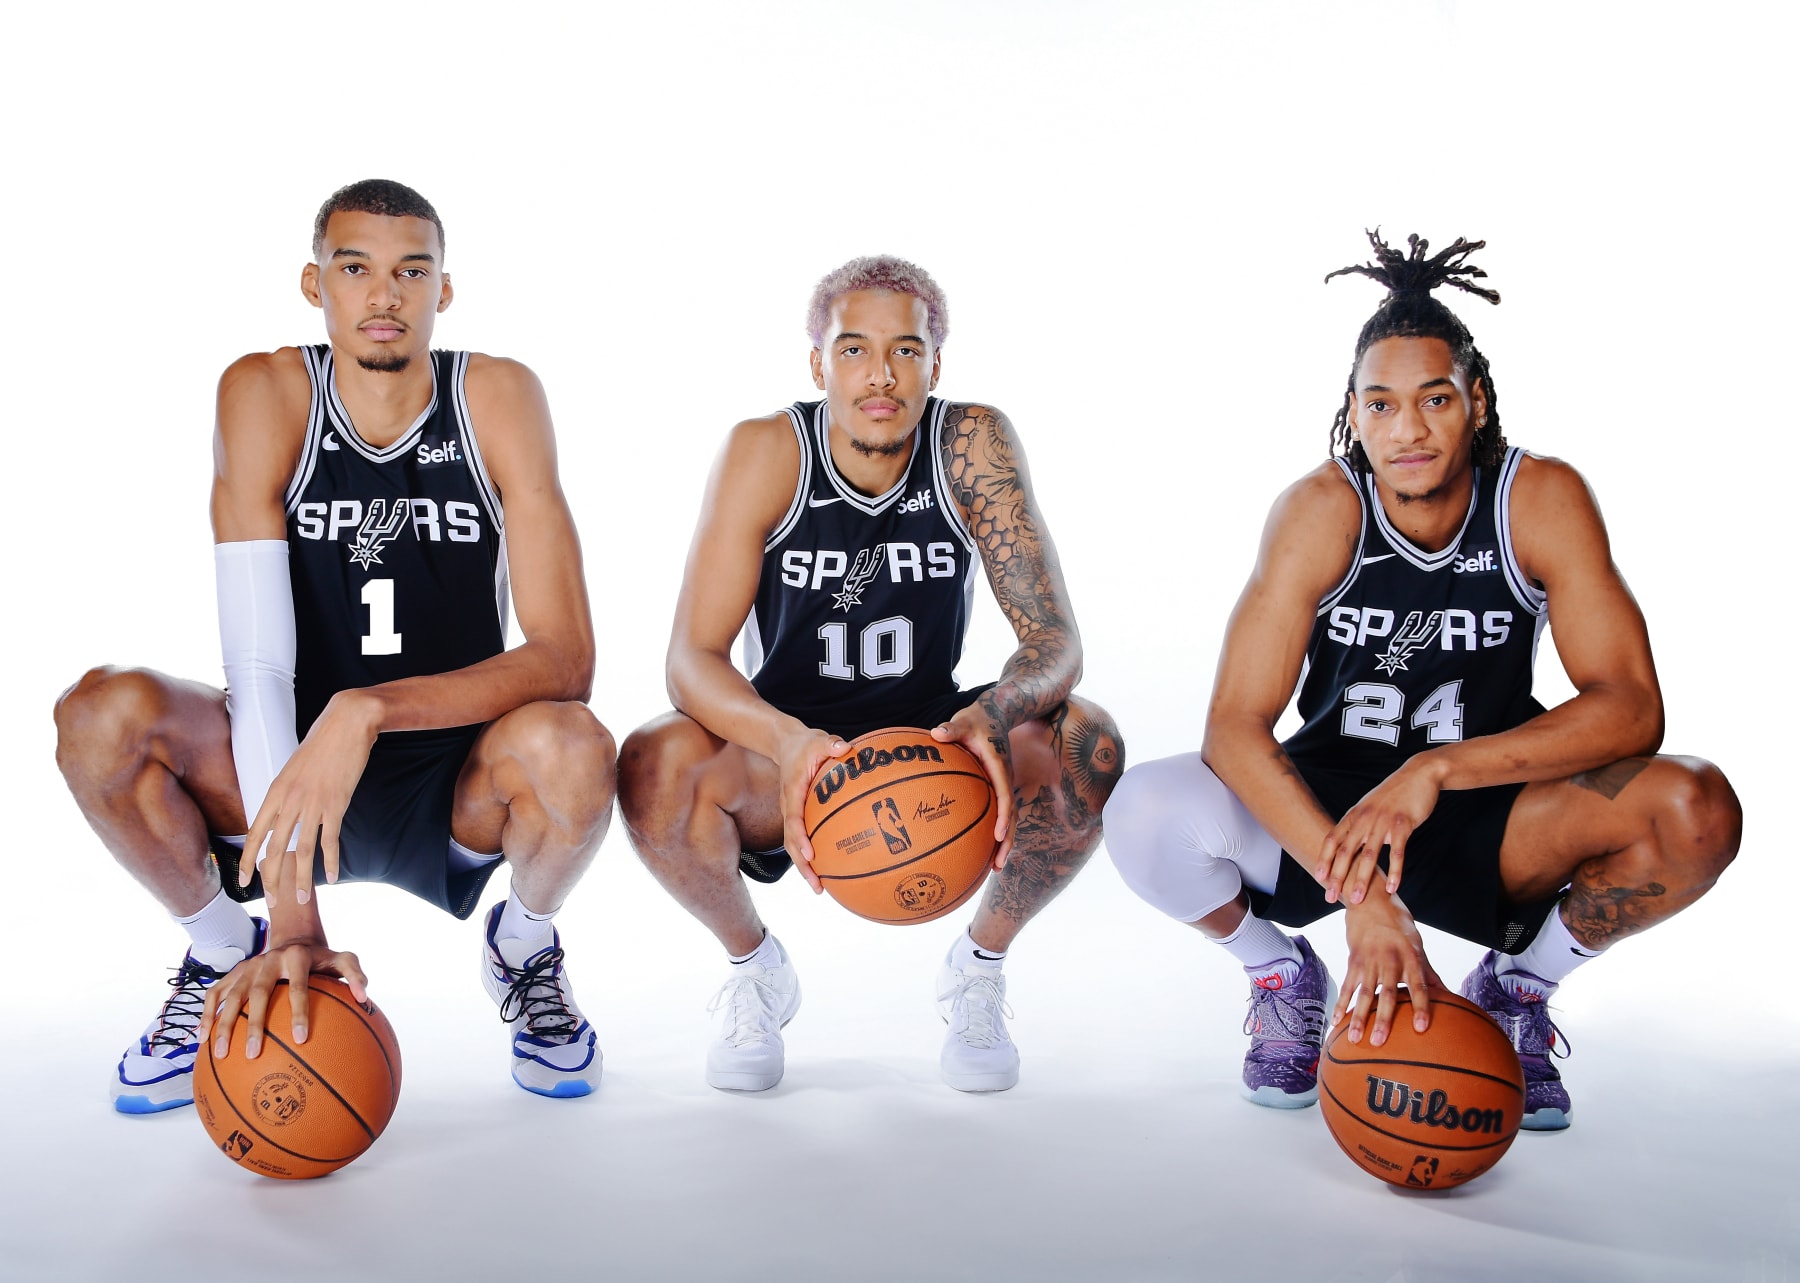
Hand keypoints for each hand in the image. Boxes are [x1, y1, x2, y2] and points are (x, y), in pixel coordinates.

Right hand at [198, 940, 366, 1059]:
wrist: (294, 937)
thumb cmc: (321, 958)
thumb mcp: (342, 959)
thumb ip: (354, 974)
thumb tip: (364, 998)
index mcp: (296, 957)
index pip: (298, 987)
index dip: (299, 1012)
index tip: (301, 1039)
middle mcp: (268, 960)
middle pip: (257, 993)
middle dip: (255, 1024)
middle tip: (253, 1054)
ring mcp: (247, 966)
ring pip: (231, 995)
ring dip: (224, 1024)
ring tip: (220, 1053)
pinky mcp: (234, 972)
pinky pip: (215, 993)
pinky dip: (206, 1014)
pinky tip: (201, 1039)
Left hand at [240, 690, 379, 905]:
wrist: (347, 723)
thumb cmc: (322, 742)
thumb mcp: (295, 767)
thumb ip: (287, 792)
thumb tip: (285, 811)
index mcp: (276, 791)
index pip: (255, 834)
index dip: (248, 860)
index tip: (245, 880)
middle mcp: (290, 800)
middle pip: (275, 849)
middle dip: (272, 879)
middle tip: (273, 900)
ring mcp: (313, 804)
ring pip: (302, 851)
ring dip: (301, 878)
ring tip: (302, 898)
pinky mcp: (336, 804)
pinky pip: (330, 840)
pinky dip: (331, 861)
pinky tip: (332, 877)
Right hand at [777, 726, 850, 893]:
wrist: (786, 745)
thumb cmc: (806, 745)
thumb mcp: (818, 740)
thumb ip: (830, 743)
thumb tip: (845, 747)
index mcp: (793, 791)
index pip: (794, 818)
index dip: (800, 837)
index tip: (811, 854)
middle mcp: (789, 807)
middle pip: (790, 842)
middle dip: (802, 865)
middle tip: (817, 885)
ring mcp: (791, 814)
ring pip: (793, 846)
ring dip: (804, 867)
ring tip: (820, 888)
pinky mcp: (797, 816)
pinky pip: (801, 839)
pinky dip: (810, 857)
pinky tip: (826, 869)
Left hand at [931, 702, 1014, 869]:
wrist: (996, 714)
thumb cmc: (977, 719)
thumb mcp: (964, 720)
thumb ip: (952, 728)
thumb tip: (937, 733)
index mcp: (999, 767)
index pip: (1004, 795)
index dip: (1003, 816)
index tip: (998, 835)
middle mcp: (1005, 780)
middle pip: (1011, 817)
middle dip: (1006, 842)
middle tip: (997, 865)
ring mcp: (1003, 785)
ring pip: (1008, 819)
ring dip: (1003, 843)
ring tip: (994, 867)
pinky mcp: (997, 788)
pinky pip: (998, 813)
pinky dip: (995, 832)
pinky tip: (982, 847)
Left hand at [1315, 755, 1444, 905]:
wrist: (1418, 775)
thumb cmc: (1393, 796)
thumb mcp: (1370, 808)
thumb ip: (1359, 827)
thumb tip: (1352, 848)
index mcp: (1353, 815)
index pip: (1332, 840)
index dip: (1324, 859)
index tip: (1319, 879)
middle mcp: (1364, 818)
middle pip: (1345, 851)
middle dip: (1336, 876)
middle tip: (1330, 896)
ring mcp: (1383, 821)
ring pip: (1369, 855)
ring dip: (1362, 879)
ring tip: (1357, 899)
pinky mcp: (1403, 824)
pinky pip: (1397, 852)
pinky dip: (1394, 872)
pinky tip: (1391, 888)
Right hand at [1333, 890, 1446, 1045]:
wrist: (1371, 901)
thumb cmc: (1399, 927)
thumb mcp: (1417, 947)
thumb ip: (1429, 974)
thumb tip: (1450, 998)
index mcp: (1410, 958)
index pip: (1418, 986)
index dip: (1420, 1007)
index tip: (1421, 1028)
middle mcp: (1390, 960)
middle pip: (1386, 993)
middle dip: (1383, 1018)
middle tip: (1379, 1041)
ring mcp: (1369, 961)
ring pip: (1363, 993)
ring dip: (1358, 1017)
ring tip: (1355, 1039)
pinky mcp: (1353, 961)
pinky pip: (1346, 986)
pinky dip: (1341, 1005)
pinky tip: (1336, 1022)